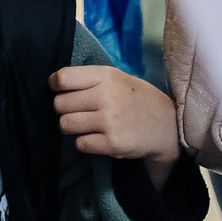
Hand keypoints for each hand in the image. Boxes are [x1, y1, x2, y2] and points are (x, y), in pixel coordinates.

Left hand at [52, 64, 179, 184]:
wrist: (166, 125)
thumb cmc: (135, 98)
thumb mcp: (116, 78)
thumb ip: (89, 79)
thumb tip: (55, 84)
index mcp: (105, 76)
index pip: (63, 78)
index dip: (55, 85)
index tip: (60, 89)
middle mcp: (105, 96)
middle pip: (59, 104)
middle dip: (63, 109)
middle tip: (76, 110)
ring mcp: (108, 121)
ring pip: (65, 125)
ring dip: (71, 126)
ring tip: (84, 124)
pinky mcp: (112, 144)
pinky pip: (79, 144)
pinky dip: (84, 142)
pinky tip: (96, 137)